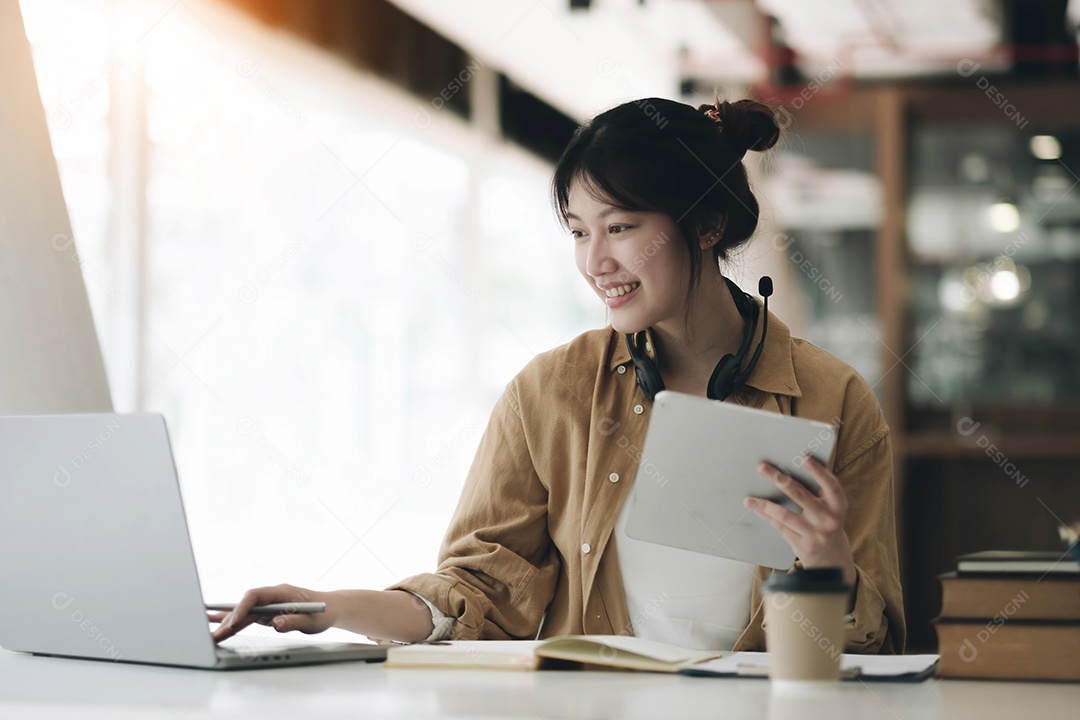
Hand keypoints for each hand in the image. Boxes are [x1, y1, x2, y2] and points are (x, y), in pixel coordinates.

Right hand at [209, 584, 336, 642]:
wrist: (331, 609)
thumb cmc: (322, 612)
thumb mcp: (311, 619)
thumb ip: (293, 620)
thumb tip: (277, 623)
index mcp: (281, 592)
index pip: (255, 596)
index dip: (242, 607)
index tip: (234, 621)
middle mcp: (272, 596)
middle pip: (245, 606)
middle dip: (230, 619)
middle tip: (216, 634)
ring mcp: (269, 604)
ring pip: (244, 613)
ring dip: (228, 624)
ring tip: (211, 634)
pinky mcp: (268, 613)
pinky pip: (248, 617)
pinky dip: (234, 622)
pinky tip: (218, 625)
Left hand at [743, 455, 856, 589]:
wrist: (832, 558)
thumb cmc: (826, 523)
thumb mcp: (830, 508)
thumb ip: (817, 492)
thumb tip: (787, 470)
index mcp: (838, 506)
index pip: (831, 485)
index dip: (819, 471)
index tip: (804, 458)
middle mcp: (829, 519)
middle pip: (800, 495)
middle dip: (778, 479)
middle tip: (761, 467)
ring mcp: (815, 534)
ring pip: (784, 514)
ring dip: (764, 504)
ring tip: (750, 498)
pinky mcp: (802, 545)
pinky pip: (779, 527)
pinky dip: (766, 516)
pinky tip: (755, 508)